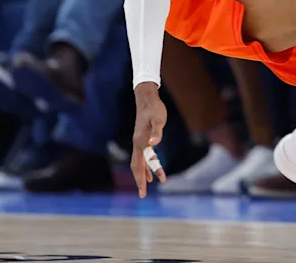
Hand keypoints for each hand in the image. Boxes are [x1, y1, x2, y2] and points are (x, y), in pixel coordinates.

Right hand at [131, 82, 167, 197]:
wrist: (146, 99)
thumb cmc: (154, 109)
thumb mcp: (159, 119)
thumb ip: (157, 131)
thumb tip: (154, 143)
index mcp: (141, 141)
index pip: (144, 163)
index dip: (148, 174)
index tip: (155, 184)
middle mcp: (138, 144)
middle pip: (137, 167)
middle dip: (139, 181)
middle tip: (142, 195)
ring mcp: (139, 142)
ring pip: (138, 163)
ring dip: (142, 175)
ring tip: (146, 187)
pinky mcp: (142, 140)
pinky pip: (142, 157)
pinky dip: (146, 166)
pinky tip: (151, 172)